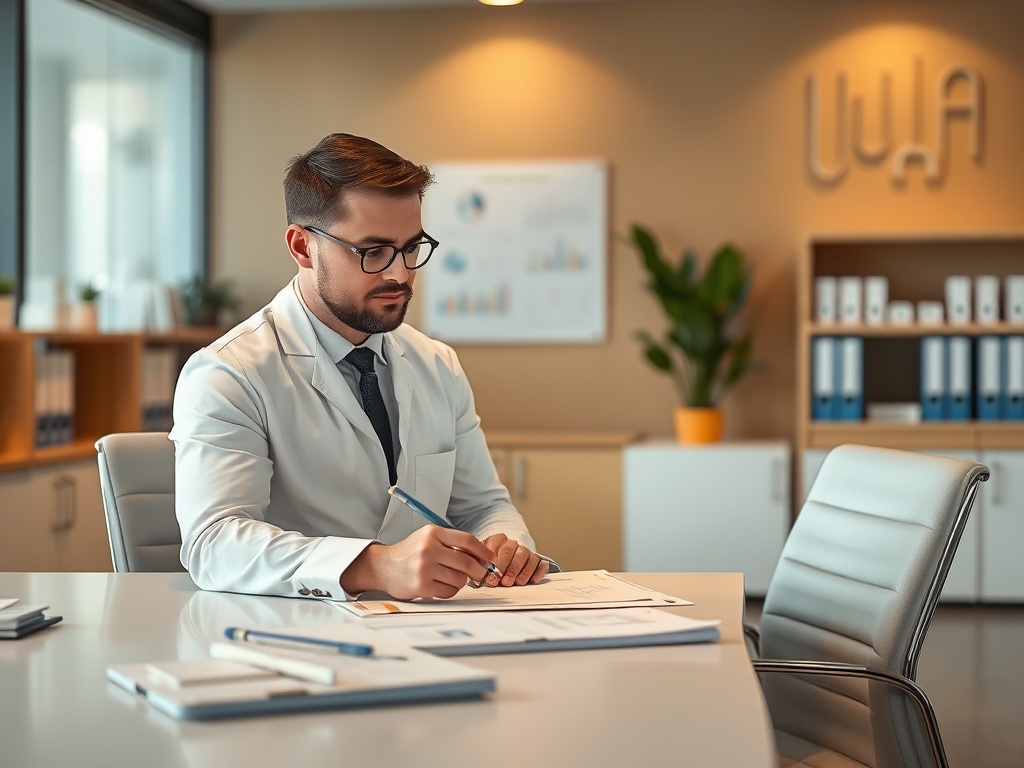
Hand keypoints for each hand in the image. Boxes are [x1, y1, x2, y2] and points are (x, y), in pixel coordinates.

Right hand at [341, 525, 494, 599]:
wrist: (383, 566)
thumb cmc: (410, 552)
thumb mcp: (429, 538)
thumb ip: (452, 543)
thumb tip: (482, 555)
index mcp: (433, 533)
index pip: (467, 540)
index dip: (483, 550)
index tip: (491, 558)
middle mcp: (428, 548)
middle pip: (466, 561)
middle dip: (479, 570)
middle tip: (482, 574)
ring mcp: (424, 568)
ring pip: (459, 579)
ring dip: (462, 582)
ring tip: (452, 578)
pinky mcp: (421, 586)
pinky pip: (449, 591)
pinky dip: (450, 590)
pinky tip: (441, 585)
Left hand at [481, 534, 548, 586]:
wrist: (502, 571)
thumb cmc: (490, 568)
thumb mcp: (481, 564)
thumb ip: (479, 564)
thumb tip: (477, 569)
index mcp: (497, 541)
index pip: (496, 542)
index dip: (494, 559)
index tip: (491, 573)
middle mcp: (512, 544)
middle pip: (511, 549)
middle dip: (507, 566)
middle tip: (504, 580)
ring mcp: (526, 552)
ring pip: (526, 555)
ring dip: (522, 570)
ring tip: (516, 583)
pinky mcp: (538, 561)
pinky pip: (541, 564)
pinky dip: (538, 571)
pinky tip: (533, 580)